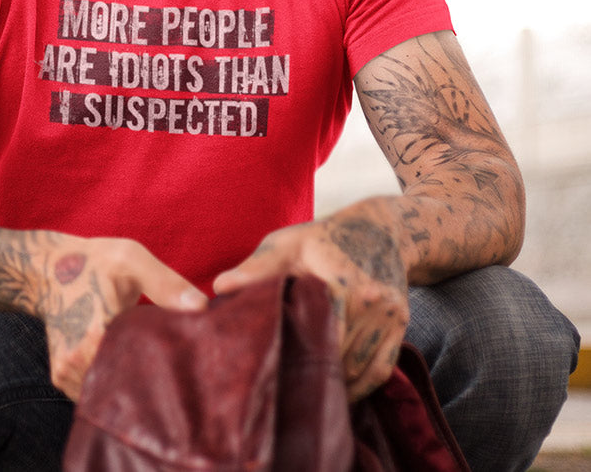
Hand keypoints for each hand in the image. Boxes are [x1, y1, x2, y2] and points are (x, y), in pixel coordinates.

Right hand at [34, 235, 206, 400]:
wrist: (47, 267)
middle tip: (170, 363)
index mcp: (98, 331)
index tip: (181, 356)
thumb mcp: (131, 259)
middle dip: (151, 379)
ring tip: (146, 361)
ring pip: (108, 392)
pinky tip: (124, 363)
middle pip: (127, 385)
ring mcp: (66, 371)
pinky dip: (110, 382)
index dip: (167, 364)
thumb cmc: (93, 259)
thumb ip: (166, 285)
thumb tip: (202, 309)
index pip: (144, 366)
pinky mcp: (60, 377)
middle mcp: (78, 359)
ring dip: (129, 382)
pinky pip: (93, 391)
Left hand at [212, 212, 408, 400]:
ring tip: (303, 392)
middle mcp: (370, 302)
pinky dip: (358, 384)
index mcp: (340, 282)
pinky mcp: (400, 328)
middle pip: (339, 357)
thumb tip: (220, 288)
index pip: (317, 334)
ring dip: (333, 383)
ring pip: (360, 370)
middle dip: (311, 373)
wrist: (380, 228)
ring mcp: (389, 317)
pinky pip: (379, 370)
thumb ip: (258, 268)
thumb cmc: (323, 237)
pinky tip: (334, 388)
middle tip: (281, 387)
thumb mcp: (288, 243)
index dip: (294, 354)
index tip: (271, 369)